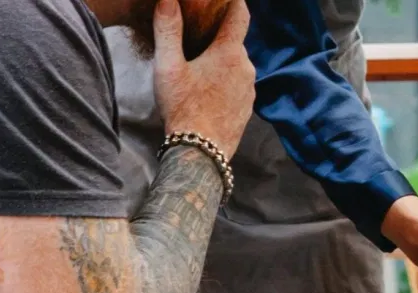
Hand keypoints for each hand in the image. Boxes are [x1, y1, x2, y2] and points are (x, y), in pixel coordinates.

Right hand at [153, 0, 255, 158]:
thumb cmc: (183, 108)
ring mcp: (250, 89)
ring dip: (221, 59)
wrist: (201, 152)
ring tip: (198, 61)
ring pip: (236, 64)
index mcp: (230, 53)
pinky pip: (237, 83)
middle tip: (198, 29)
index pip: (239, 15)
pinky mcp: (247, 107)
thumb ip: (168, 29)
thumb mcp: (168, 66)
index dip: (233, 1)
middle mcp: (247, 68)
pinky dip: (225, 78)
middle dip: (219, 32)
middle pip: (234, 40)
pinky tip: (207, 86)